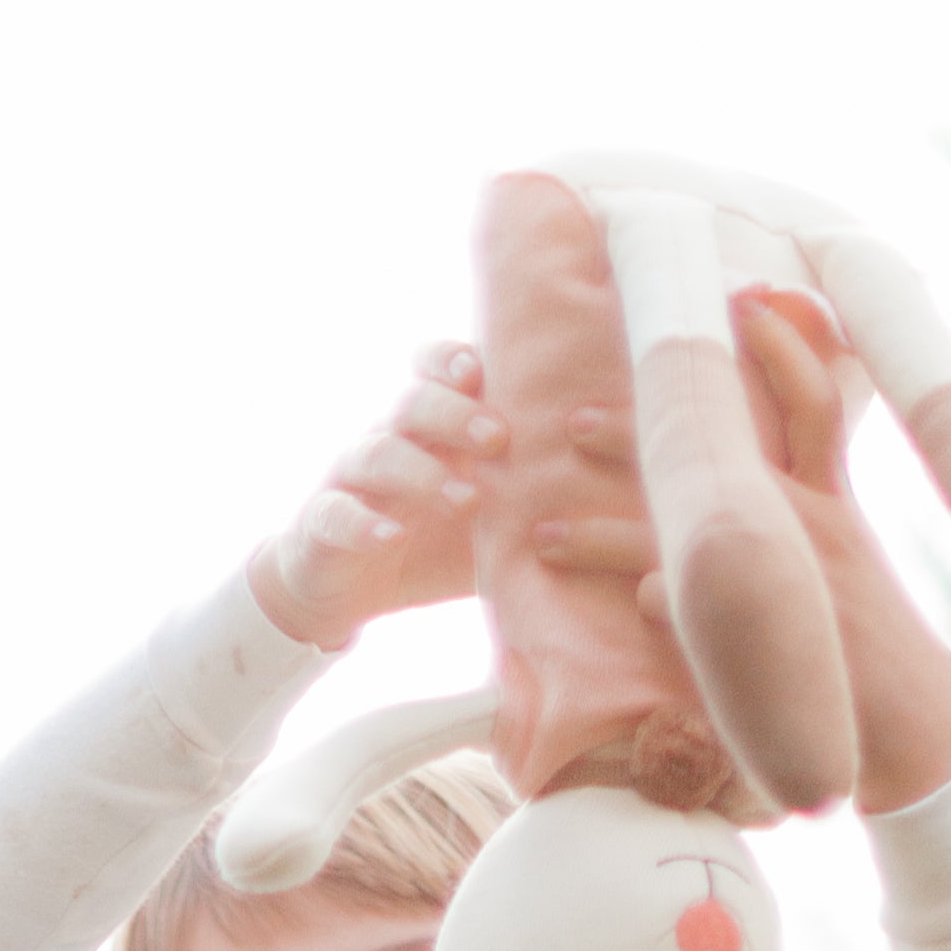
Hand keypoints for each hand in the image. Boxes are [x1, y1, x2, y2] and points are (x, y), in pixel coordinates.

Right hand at [250, 344, 508, 651]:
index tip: (485, 369)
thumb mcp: (489, 520)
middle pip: (415, 403)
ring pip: (378, 451)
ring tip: (466, 500)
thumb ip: (533, 498)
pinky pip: (338, 514)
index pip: (437, 371)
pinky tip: (389, 535)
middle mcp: (389, 437)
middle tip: (500, 438)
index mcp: (430, 428)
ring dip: (423, 471)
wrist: (344, 589)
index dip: (455, 360)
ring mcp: (352, 478)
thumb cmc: (429, 542)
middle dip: (456, 413)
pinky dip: (363, 523)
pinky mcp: (324, 524)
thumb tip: (627, 497)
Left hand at [529, 299, 950, 815]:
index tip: (740, 296)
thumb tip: (675, 565)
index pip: (809, 396)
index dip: (780, 340)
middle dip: (644, 426)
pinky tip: (637, 606)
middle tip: (571, 422)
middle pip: (725, 448)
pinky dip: (669, 601)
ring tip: (548, 535)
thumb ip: (790, 538)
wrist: (925, 739)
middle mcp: (811, 526)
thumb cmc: (872, 667)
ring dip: (611, 534)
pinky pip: (709, 607)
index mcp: (831, 504)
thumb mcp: (845, 580)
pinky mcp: (781, 638)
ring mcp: (794, 578)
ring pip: (688, 531)